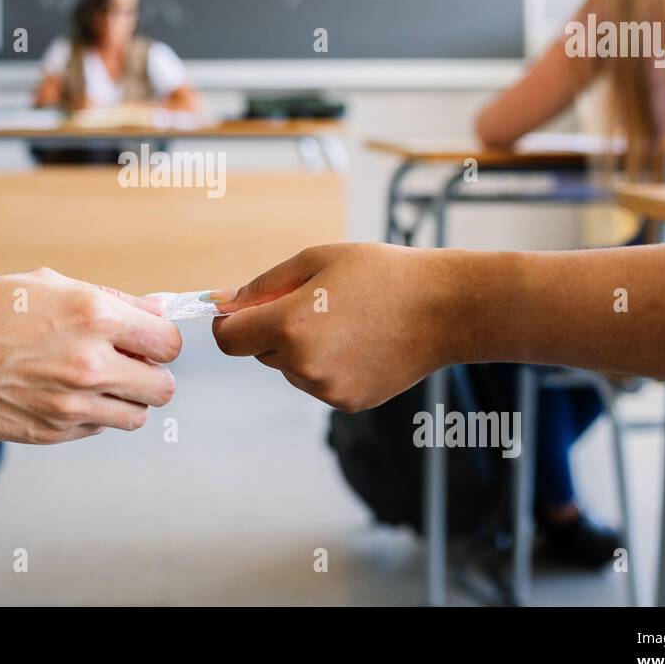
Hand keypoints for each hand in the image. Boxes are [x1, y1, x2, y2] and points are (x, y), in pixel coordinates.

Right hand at [0, 268, 180, 443]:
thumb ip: (110, 300)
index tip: (145, 340)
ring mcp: (71, 404)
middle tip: (127, 363)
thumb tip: (155, 311)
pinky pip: (97, 429)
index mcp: (94, 316)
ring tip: (94, 381)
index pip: (168, 342)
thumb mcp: (48, 284)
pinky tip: (60, 392)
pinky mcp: (52, 432)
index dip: (159, 340)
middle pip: (163, 387)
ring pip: (136, 416)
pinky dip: (91, 415)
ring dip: (125, 400)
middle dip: (150, 374)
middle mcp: (90, 363)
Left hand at [211, 244, 460, 411]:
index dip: (230, 323)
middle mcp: (303, 364)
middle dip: (270, 330)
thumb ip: (262, 286)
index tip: (243, 310)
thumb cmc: (380, 273)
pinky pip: (316, 382)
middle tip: (314, 303)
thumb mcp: (315, 260)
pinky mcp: (347, 402)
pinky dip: (326, 365)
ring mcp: (326, 389)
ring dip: (299, 348)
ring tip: (345, 321)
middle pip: (258, 352)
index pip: (228, 339)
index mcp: (289, 325)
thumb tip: (220, 303)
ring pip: (288, 368)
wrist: (444, 308)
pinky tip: (359, 343)